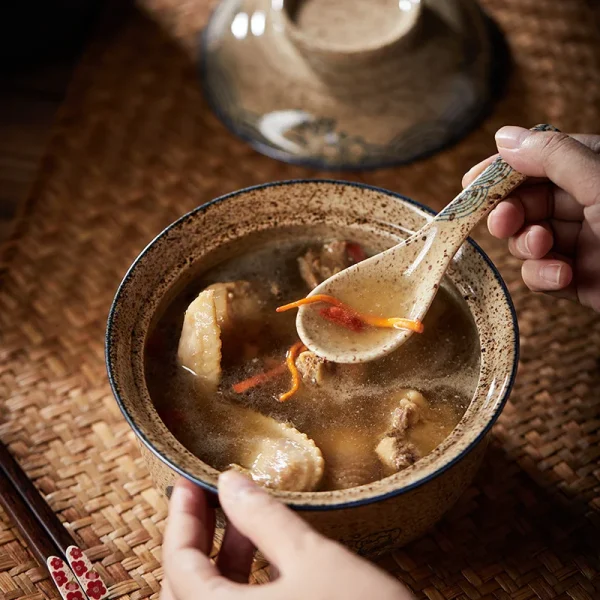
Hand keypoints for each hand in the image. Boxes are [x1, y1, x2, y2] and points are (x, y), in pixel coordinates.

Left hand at [160, 471, 414, 599]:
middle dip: (197, 538)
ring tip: (243, 524)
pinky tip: (267, 561)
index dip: (182, 516)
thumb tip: (228, 481)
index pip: (178, 563)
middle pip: (185, 588)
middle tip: (210, 497)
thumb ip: (264, 518)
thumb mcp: (313, 558)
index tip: (188, 480)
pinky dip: (240, 588)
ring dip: (220, 564)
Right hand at [462, 126, 599, 311]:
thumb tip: (505, 136)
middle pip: (527, 201)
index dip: (503, 170)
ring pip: (528, 239)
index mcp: (597, 169)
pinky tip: (562, 276)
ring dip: (527, 246)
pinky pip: (541, 273)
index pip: (539, 159)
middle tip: (503, 223)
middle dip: (511, 213)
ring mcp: (583, 242)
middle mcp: (589, 203)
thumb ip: (553, 158)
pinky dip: (543, 275)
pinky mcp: (579, 278)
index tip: (472, 183)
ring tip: (543, 249)